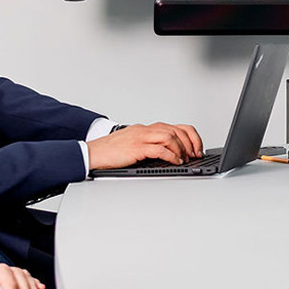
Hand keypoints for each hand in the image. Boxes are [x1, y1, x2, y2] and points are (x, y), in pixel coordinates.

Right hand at [87, 122, 203, 169]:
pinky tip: (175, 162)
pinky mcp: (136, 148)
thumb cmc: (110, 152)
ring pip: (170, 136)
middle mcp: (145, 130)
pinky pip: (159, 149)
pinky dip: (171, 155)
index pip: (175, 126)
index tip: (196, 148)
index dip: (189, 136)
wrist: (92, 153)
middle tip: (195, 155)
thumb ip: (149, 146)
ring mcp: (141, 137)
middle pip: (176, 129)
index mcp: (146, 129)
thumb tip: (168, 155)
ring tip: (185, 159)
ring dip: (182, 149)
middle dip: (190, 142)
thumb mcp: (133, 145)